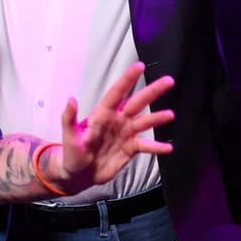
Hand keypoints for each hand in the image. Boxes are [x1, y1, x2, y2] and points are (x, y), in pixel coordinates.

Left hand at [54, 64, 175, 193]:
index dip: (128, 79)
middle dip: (152, 92)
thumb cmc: (72, 153)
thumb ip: (70, 118)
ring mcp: (126, 134)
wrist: (79, 175)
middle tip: (169, 80)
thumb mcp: (69, 136)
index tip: (139, 66)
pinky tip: (169, 148)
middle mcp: (118, 121)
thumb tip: (71, 98)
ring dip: (157, 118)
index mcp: (103, 114)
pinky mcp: (131, 149)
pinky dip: (157, 146)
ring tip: (170, 115)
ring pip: (145, 122)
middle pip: (138, 102)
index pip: (117, 93)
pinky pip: (146, 146)